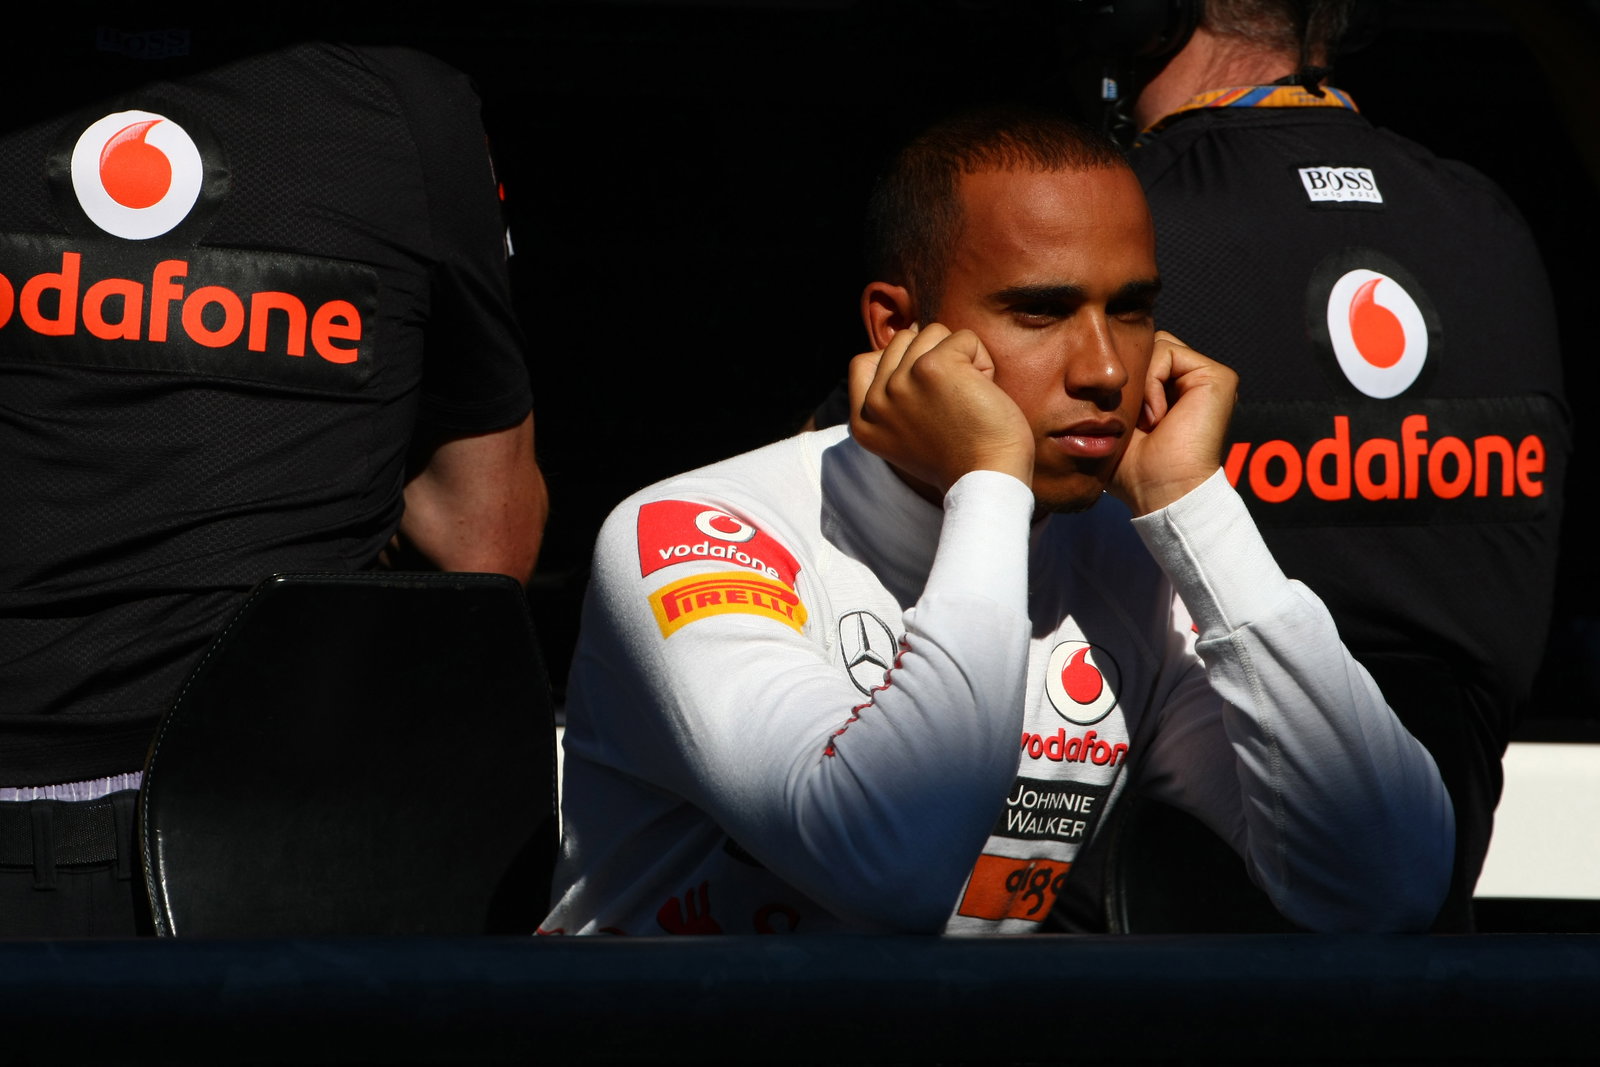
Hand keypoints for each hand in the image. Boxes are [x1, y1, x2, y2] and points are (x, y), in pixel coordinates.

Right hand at [848, 323, 1034, 496]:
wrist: (988, 480)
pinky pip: (964, 338)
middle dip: (935, 359)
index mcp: (864, 422)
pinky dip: (982, 361)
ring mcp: (900, 383)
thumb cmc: (961, 456)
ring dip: (960, 358)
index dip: (899, 363)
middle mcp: (875, 402)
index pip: (864, 361)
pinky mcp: (932, 367)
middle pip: (903, 341)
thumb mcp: (906, 433)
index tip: (926, 391)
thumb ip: (893, 396)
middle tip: (953, 403)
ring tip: (968, 398)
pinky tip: (984, 393)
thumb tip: (908, 334)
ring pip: (932, 333)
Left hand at [1111, 331, 1237, 515]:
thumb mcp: (1114, 421)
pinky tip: (1158, 417)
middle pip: (1148, 347)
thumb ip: (1111, 389)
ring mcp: (1207, 378)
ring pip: (1155, 346)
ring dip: (1141, 387)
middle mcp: (1193, 382)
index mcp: (1174, 391)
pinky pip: (1166, 353)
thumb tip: (1089, 363)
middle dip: (1131, 380)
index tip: (1125, 421)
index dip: (1121, 383)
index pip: (1141, 358)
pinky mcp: (1218, 377)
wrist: (1161, 491)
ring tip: (1148, 422)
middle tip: (1136, 422)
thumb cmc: (1134, 468)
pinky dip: (1152, 385)